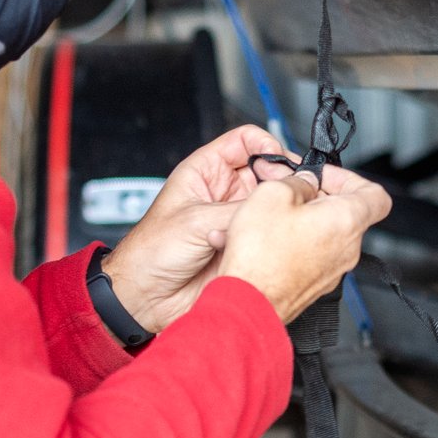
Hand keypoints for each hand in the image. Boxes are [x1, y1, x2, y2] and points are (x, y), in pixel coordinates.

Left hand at [100, 125, 289, 331]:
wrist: (147, 297)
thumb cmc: (151, 252)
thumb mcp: (195, 220)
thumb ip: (236, 209)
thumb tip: (274, 201)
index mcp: (206, 171)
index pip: (246, 141)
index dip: (267, 145)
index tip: (280, 163)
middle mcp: (224, 192)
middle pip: (267, 172)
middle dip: (281, 181)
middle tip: (290, 193)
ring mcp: (235, 218)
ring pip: (272, 204)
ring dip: (277, 211)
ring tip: (277, 220)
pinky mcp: (244, 245)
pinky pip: (270, 234)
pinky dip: (275, 237)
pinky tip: (269, 243)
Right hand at [216, 164, 392, 322]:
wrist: (248, 302)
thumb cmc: (261, 256)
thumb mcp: (273, 194)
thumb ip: (298, 181)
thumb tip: (306, 181)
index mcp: (346, 220)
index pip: (376, 195)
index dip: (352, 179)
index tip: (325, 177)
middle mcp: (348, 248)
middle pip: (348, 213)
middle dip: (321, 197)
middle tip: (292, 193)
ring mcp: (334, 270)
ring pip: (330, 234)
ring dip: (308, 220)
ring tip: (277, 217)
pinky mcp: (317, 284)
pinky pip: (316, 255)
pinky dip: (300, 242)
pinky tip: (273, 240)